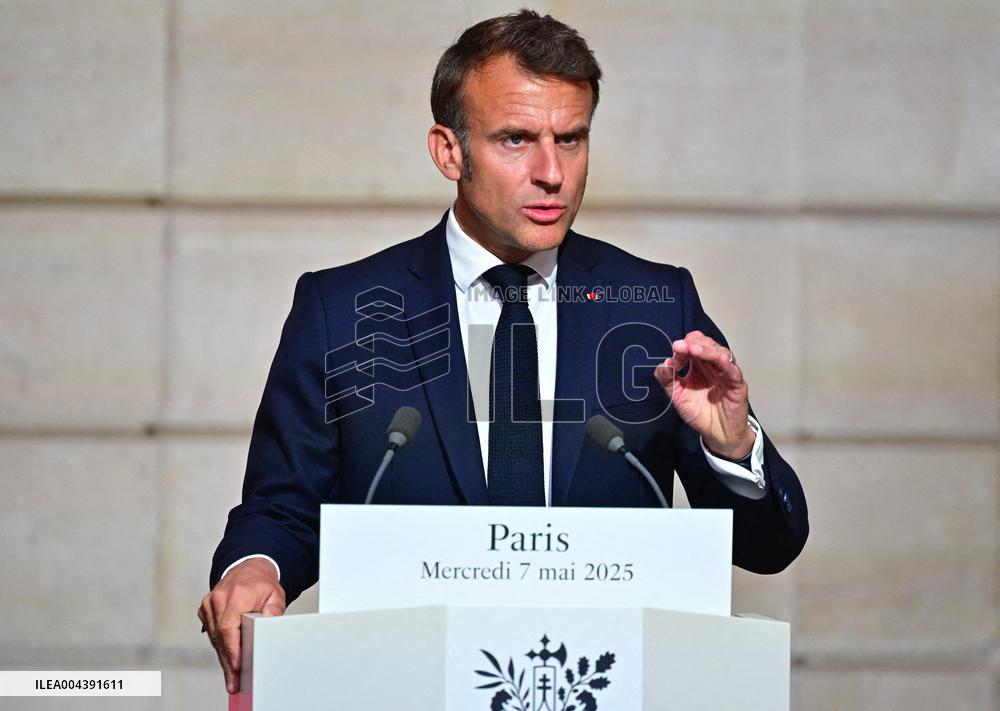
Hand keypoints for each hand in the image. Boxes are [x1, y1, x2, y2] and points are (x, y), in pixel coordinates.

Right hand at [197, 558, 285, 693]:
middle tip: (234, 681)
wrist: (249, 569)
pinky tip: (228, 658)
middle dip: (228, 661)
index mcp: (237, 594)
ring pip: (214, 637)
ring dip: (223, 656)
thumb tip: (267, 626)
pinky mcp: (205, 608)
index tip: (237, 665)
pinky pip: (211, 632)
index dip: (232, 648)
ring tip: (232, 676)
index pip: (229, 626)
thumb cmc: (263, 584)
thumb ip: (272, 612)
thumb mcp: (276, 596)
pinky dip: (220, 646)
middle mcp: (219, 597)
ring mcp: (209, 602)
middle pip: (220, 636)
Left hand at [654, 330, 753, 459]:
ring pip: (721, 354)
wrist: (716, 434)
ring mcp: (726, 374)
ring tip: (694, 349)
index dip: (683, 347)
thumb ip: (667, 380)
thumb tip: (664, 363)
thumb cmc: (699, 413)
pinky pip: (734, 372)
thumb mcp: (677, 396)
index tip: (674, 350)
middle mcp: (713, 366)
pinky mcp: (737, 386)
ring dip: (707, 350)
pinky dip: (728, 364)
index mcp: (699, 366)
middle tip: (680, 346)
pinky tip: (720, 359)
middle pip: (708, 345)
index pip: (693, 347)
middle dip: (694, 343)